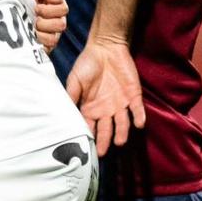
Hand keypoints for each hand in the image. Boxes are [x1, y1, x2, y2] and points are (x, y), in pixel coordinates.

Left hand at [22, 0, 67, 52]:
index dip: (50, 8)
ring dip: (40, 31)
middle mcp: (56, 21)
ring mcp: (51, 35)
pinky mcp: (44, 46)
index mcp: (55, 6)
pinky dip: (36, 41)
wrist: (2, 10)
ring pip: (54, 38)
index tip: (37, 5)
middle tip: (33, 15)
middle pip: (61, 24)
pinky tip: (28, 35)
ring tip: (29, 25)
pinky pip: (45, 48)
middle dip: (44, 20)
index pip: (63, 8)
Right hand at [65, 35, 145, 156]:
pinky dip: (138, 116)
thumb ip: (71, 96)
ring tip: (119, 142)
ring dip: (122, 133)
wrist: (105, 47)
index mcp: (91, 108)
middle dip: (105, 141)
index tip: (85, 149)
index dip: (88, 137)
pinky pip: (137, 109)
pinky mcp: (134, 96)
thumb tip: (63, 113)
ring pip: (123, 123)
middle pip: (107, 130)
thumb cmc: (87, 64)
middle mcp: (106, 110)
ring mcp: (121, 104)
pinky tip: (138, 124)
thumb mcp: (74, 79)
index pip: (90, 127)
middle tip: (102, 153)